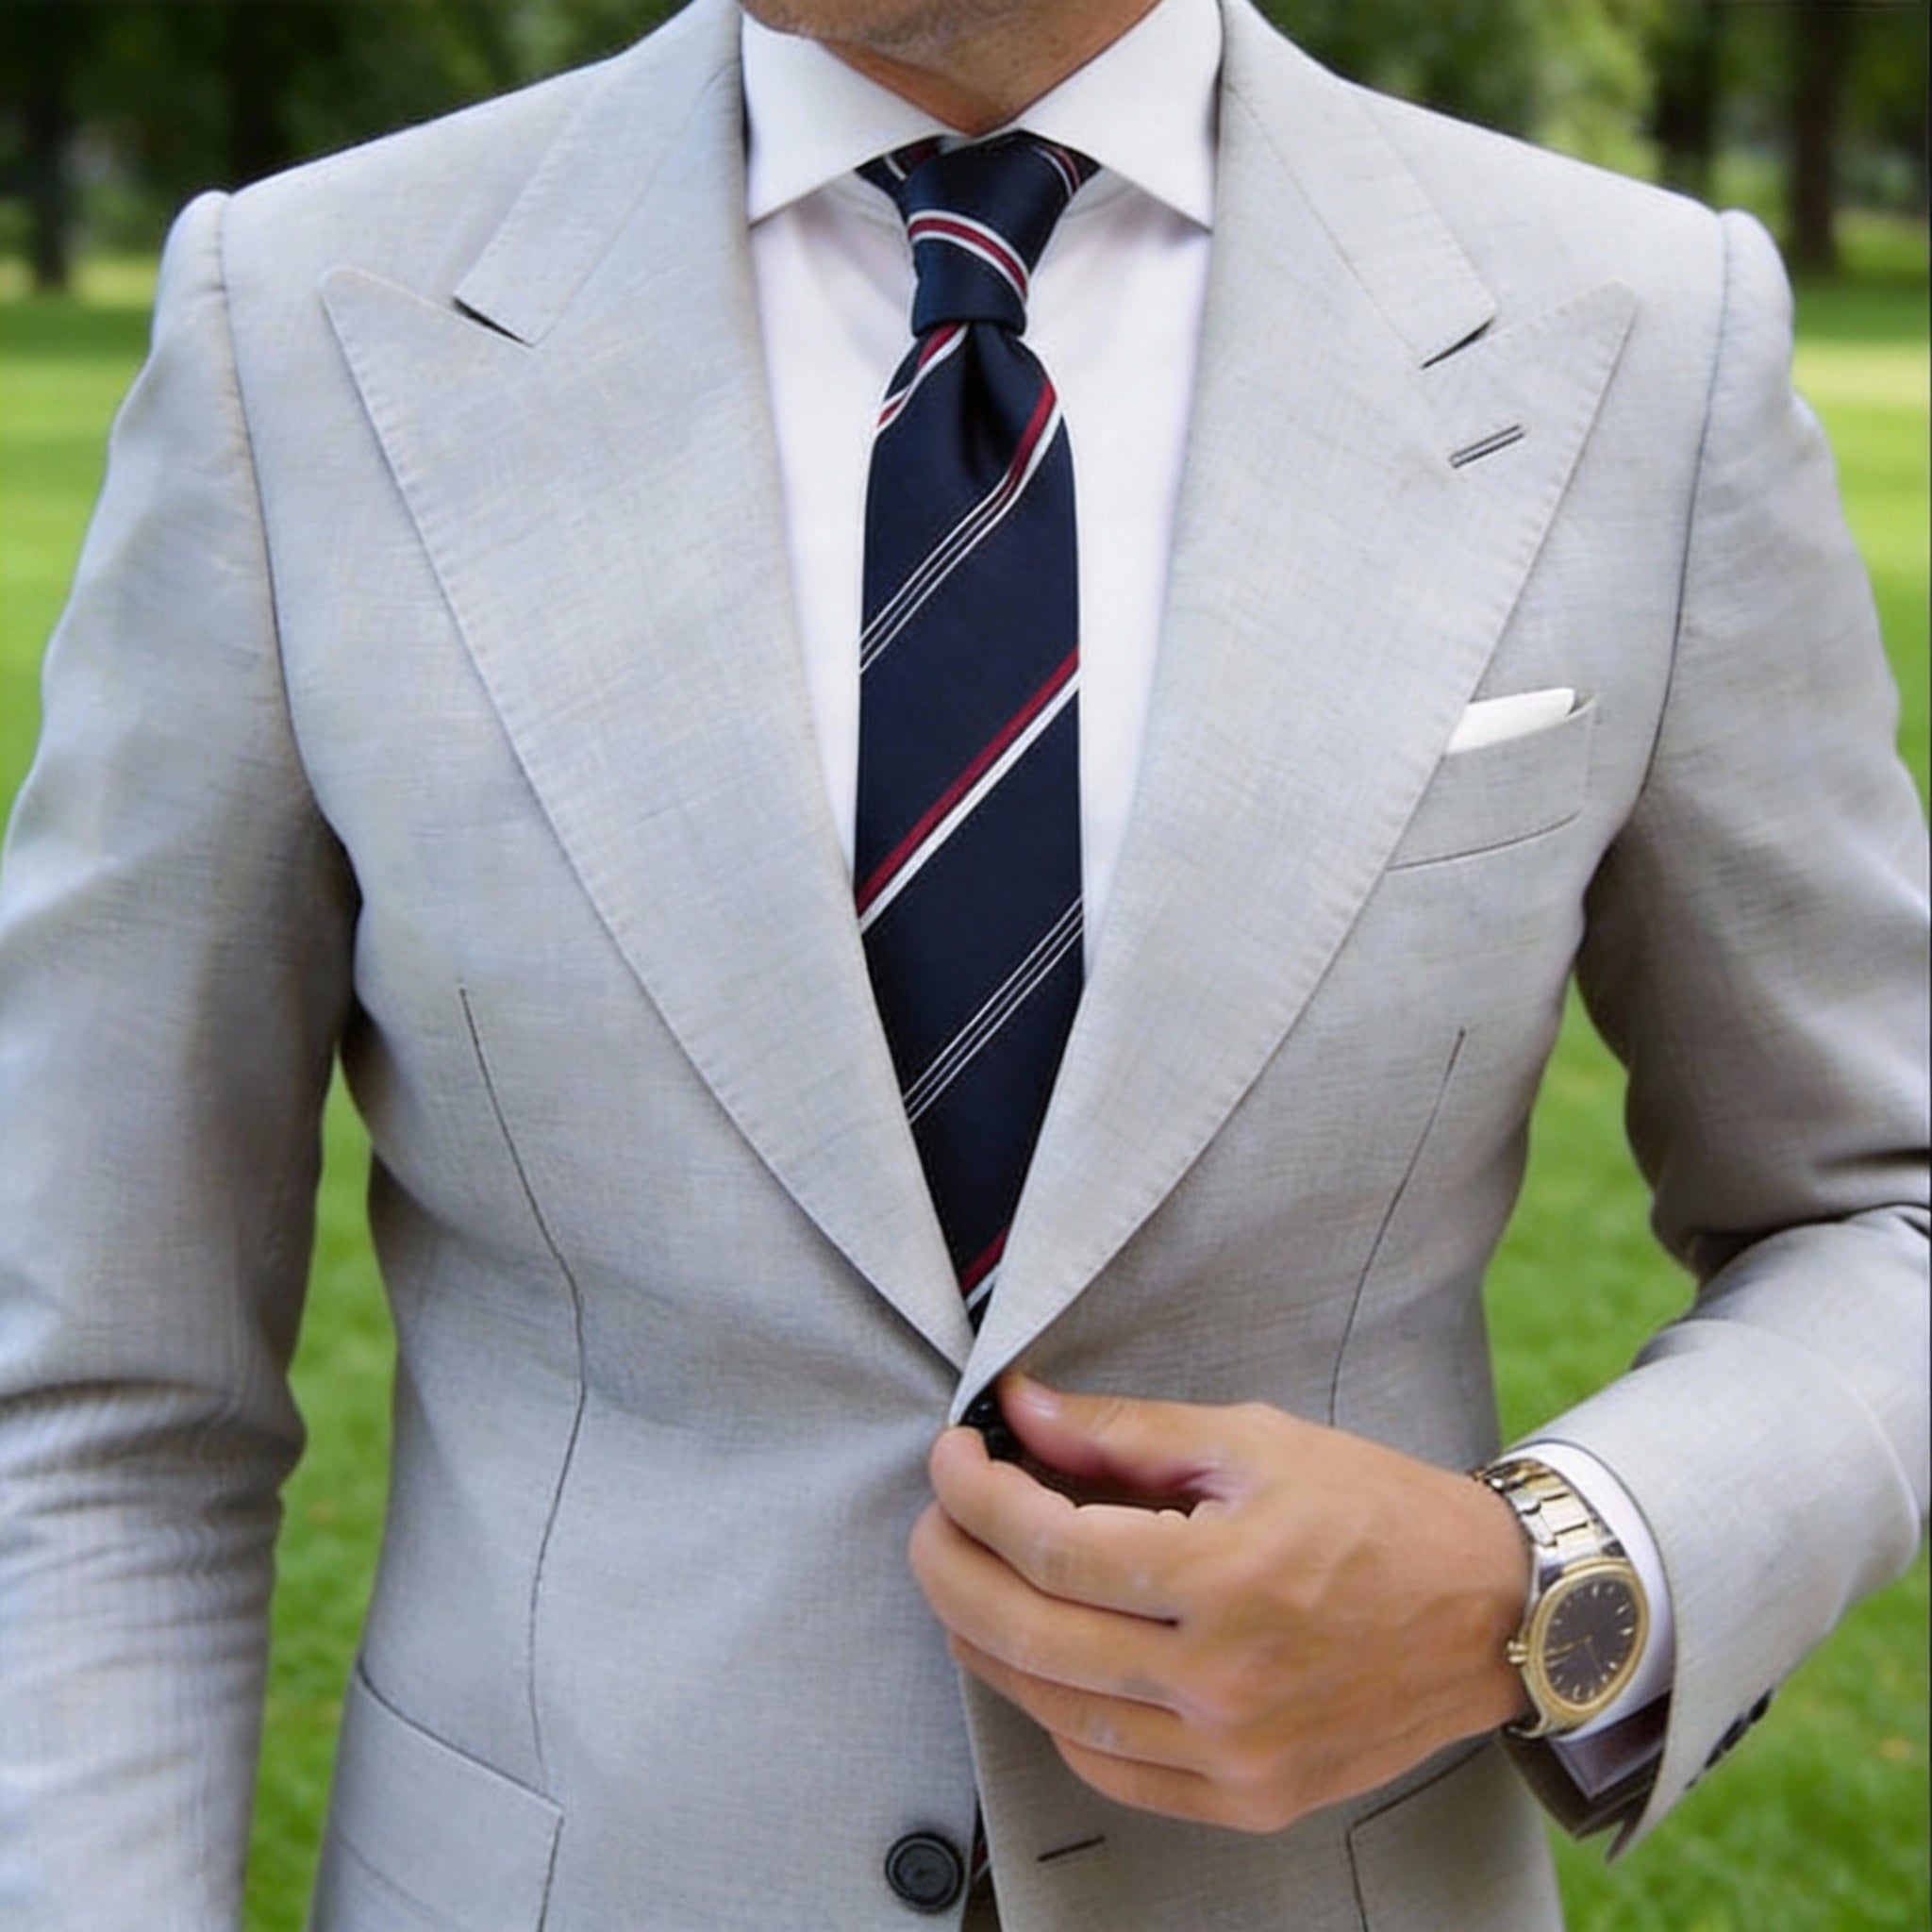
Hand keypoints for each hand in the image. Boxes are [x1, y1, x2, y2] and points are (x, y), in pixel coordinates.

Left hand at [908, 1374, 1530, 1832]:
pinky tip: (1042, 1660)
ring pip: (1055, 1708)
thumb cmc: (1375, 1512)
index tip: (952, 1455)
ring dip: (986, 1640)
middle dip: (950, 1567)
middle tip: (935, 1518)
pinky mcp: (1248, 1799)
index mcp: (1229, 1574)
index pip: (1049, 1545)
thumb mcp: (1252, 1441)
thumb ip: (1125, 1431)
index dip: (974, 1495)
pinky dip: (1055, 1713)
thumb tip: (1021, 1409)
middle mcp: (1226, 1679)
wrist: (1489, 1612)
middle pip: (1029, 1632)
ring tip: (967, 1582)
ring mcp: (1236, 1754)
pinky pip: (1111, 1769)